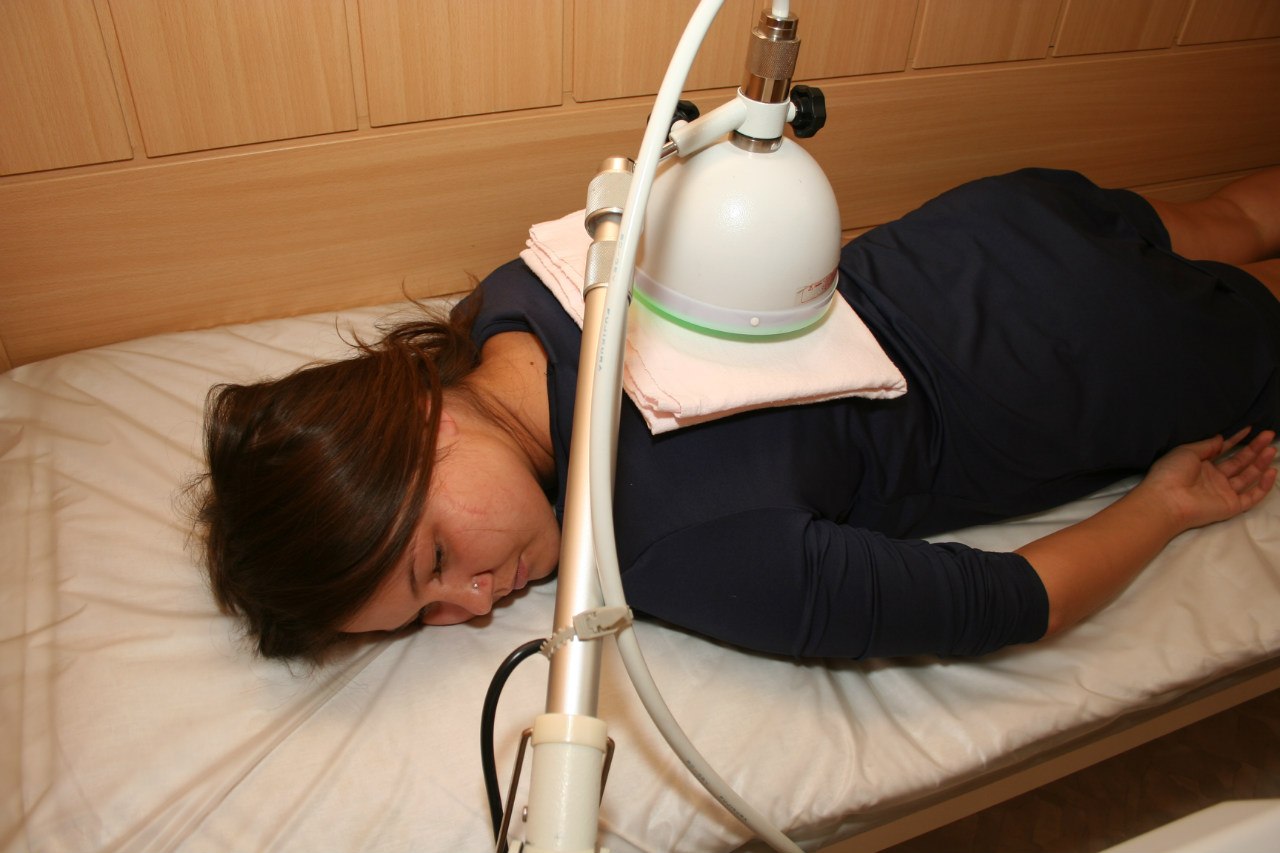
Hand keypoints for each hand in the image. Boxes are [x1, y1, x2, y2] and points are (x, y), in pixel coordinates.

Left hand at [1140, 428, 1277, 531]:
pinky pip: (1252, 497)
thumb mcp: (1187, 451)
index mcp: (1201, 465)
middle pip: (1239, 462)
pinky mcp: (1231, 506)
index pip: (1224, 450)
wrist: (1167, 499)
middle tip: (1269, 434)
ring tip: (1272, 448)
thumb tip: (1221, 438)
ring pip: (1248, 476)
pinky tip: (1271, 471)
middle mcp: (1214, 478)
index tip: (1250, 429)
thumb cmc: (1171, 473)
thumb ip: (1207, 445)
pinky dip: (1263, 486)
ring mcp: (1223, 492)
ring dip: (1261, 463)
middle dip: (1255, 448)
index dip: (1237, 440)